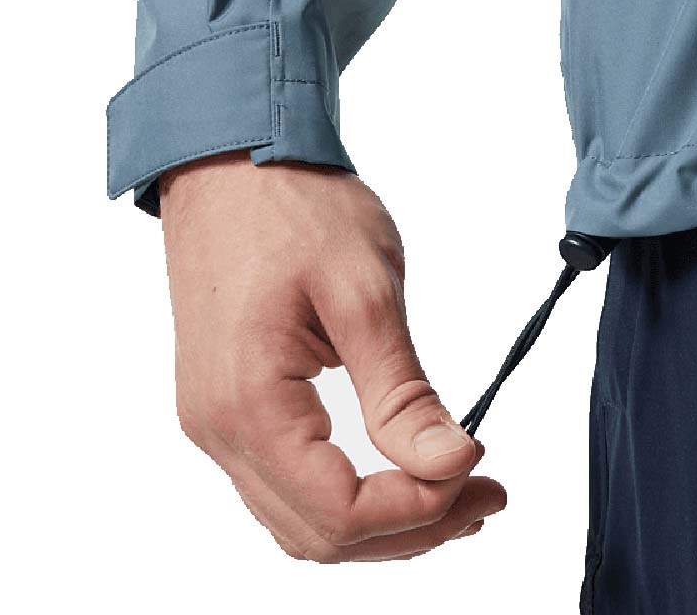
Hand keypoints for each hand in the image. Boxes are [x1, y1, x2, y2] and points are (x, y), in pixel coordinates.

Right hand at [159, 152, 504, 561]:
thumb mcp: (363, 291)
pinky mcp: (225, 402)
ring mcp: (214, 419)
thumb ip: (402, 391)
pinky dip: (344, 493)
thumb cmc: (292, 205)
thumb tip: (451, 462)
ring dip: (379, 520)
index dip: (418, 512)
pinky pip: (283, 481)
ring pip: (299, 517)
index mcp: (249, 401)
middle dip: (410, 527)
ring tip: (451, 489)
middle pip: (319, 533)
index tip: (478, 475)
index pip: (339, 513)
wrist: (231, 162)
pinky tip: (392, 469)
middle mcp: (217, 428)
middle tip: (483, 493)